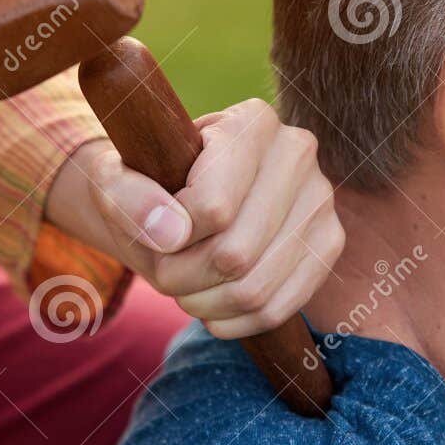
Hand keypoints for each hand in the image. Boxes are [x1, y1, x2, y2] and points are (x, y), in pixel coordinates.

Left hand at [46, 99, 343, 337]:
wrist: (181, 202)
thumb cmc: (146, 185)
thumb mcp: (115, 180)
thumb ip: (127, 197)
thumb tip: (171, 235)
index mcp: (252, 122)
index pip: (214, 207)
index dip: (171, 237)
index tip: (155, 229)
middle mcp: (298, 153)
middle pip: (234, 255)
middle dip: (182, 278)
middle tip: (163, 270)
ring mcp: (321, 201)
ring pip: (255, 289)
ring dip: (204, 305)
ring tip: (185, 288)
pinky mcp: (329, 244)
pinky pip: (279, 308)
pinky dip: (234, 322)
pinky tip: (212, 307)